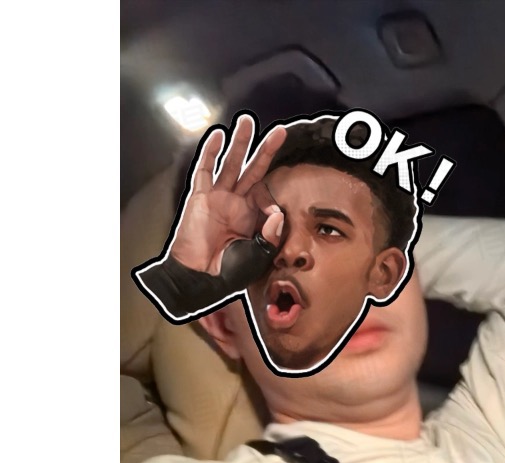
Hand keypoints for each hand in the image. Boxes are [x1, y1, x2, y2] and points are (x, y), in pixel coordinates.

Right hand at [169, 114, 286, 273]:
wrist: (201, 277)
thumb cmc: (229, 271)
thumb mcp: (258, 256)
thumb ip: (270, 236)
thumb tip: (278, 213)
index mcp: (252, 217)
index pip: (267, 196)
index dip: (273, 203)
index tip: (274, 216)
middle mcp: (237, 203)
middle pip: (253, 170)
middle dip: (266, 150)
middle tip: (280, 131)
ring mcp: (218, 197)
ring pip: (232, 163)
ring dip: (240, 142)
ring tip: (247, 120)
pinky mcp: (201, 196)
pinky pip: (206, 170)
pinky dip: (211, 152)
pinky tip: (219, 135)